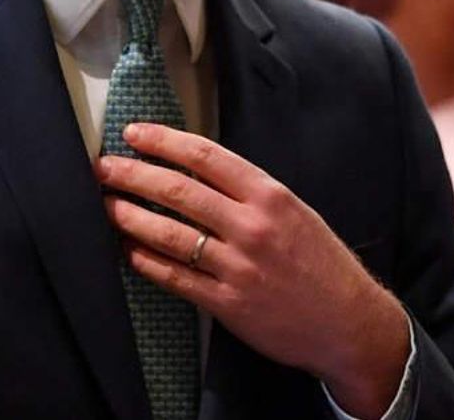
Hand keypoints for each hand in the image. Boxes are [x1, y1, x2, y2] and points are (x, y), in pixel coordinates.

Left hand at [97, 123, 410, 418]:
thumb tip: (197, 173)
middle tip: (105, 168)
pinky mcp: (228, 303)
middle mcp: (253, 226)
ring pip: (170, 234)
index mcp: (271, 195)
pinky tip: (129, 252)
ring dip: (131, 217)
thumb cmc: (322, 263)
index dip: (163, 141)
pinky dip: (147, 263)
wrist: (348, 320)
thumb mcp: (296, 213)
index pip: (206, 156)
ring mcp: (238, 266)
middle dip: (134, 176)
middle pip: (180, 191)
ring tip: (108, 207)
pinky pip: (176, 278)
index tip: (134, 133)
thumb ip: (251, 194)